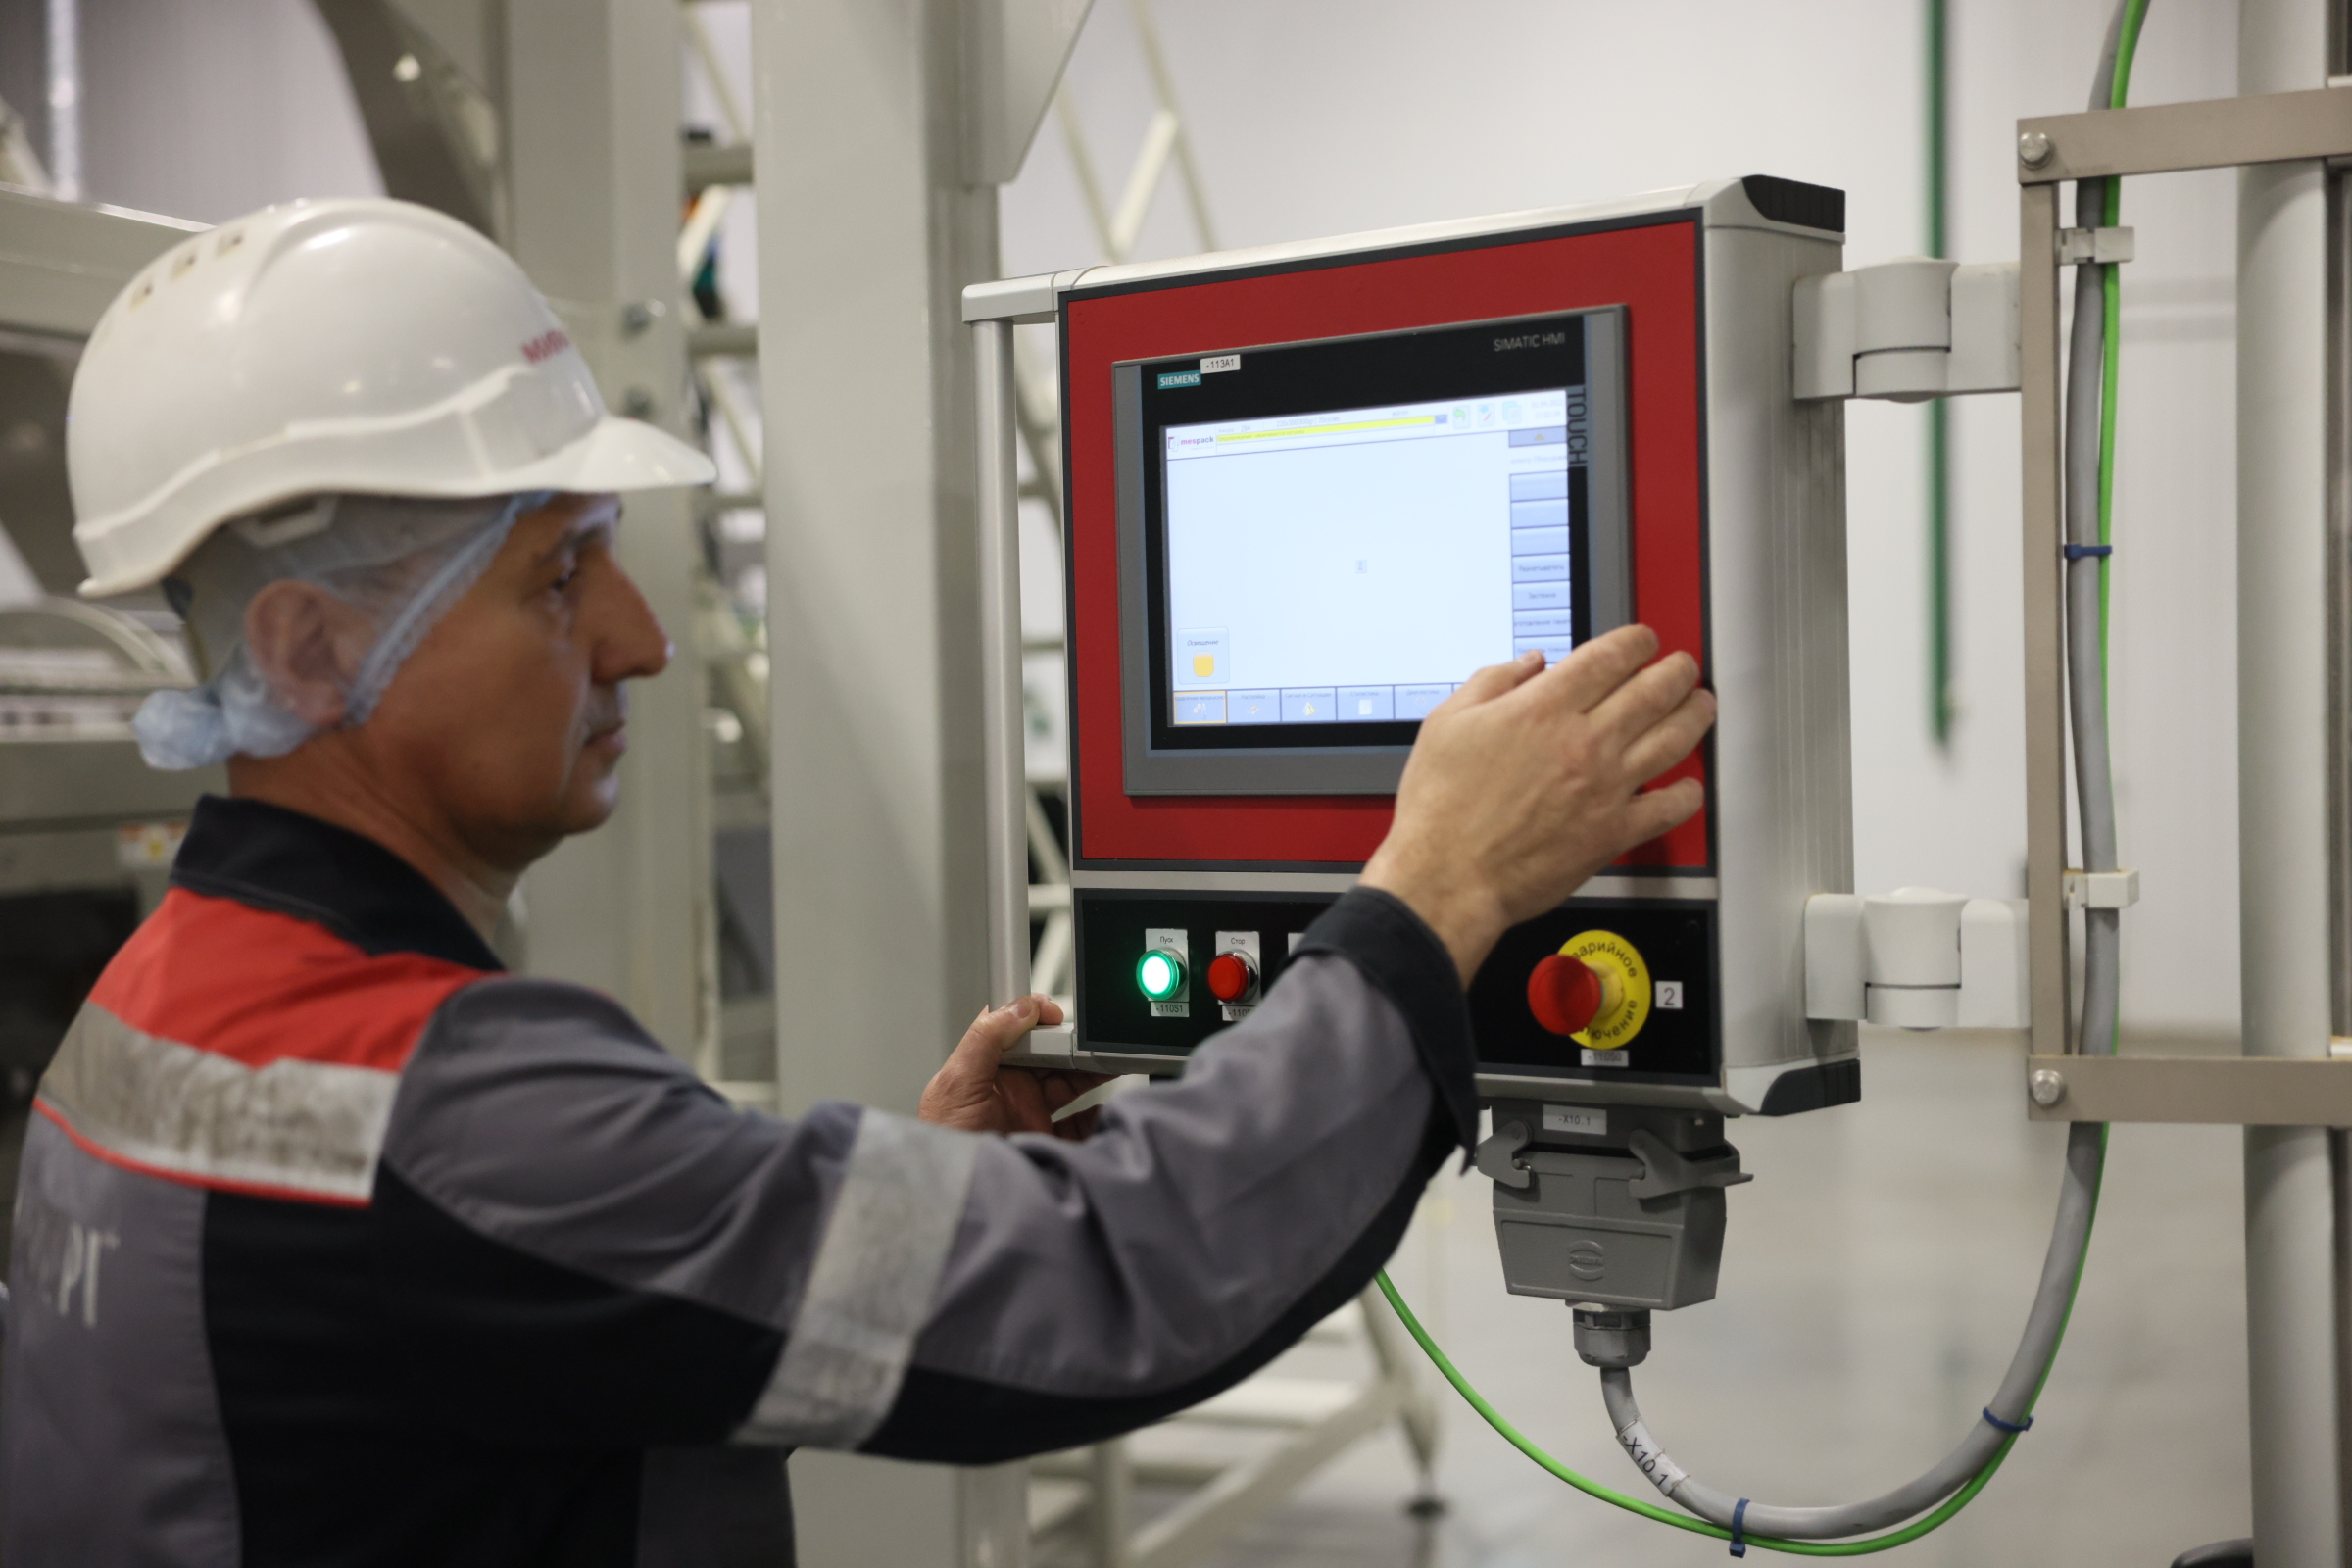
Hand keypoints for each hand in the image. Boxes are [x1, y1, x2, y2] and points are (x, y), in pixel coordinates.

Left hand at [918, 994, 1113, 1140]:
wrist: (960, 1200)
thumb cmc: (943, 1145)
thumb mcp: (955, 1084)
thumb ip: (984, 1041)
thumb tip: (1020, 1007)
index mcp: (985, 1067)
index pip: (1015, 1029)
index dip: (1037, 1016)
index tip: (1058, 1014)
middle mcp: (1008, 1088)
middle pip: (1049, 1054)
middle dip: (1072, 1044)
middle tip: (1093, 1042)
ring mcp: (1028, 1114)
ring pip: (1068, 1083)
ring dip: (1090, 1072)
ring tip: (1108, 1063)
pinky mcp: (1044, 1140)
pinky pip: (1078, 1123)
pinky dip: (1095, 1113)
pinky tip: (1104, 1105)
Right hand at [1360, 625, 1714, 984]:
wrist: (1447, 876)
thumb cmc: (1440, 808)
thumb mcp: (1447, 723)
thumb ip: (1492, 683)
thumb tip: (1528, 664)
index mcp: (1543, 709)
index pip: (1609, 657)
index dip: (1636, 641)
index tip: (1643, 640)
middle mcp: (1583, 742)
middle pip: (1653, 690)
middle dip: (1676, 670)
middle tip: (1682, 666)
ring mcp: (1605, 788)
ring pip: (1673, 738)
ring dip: (1695, 715)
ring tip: (1700, 705)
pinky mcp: (1613, 832)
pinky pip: (1669, 807)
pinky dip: (1687, 793)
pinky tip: (1688, 784)